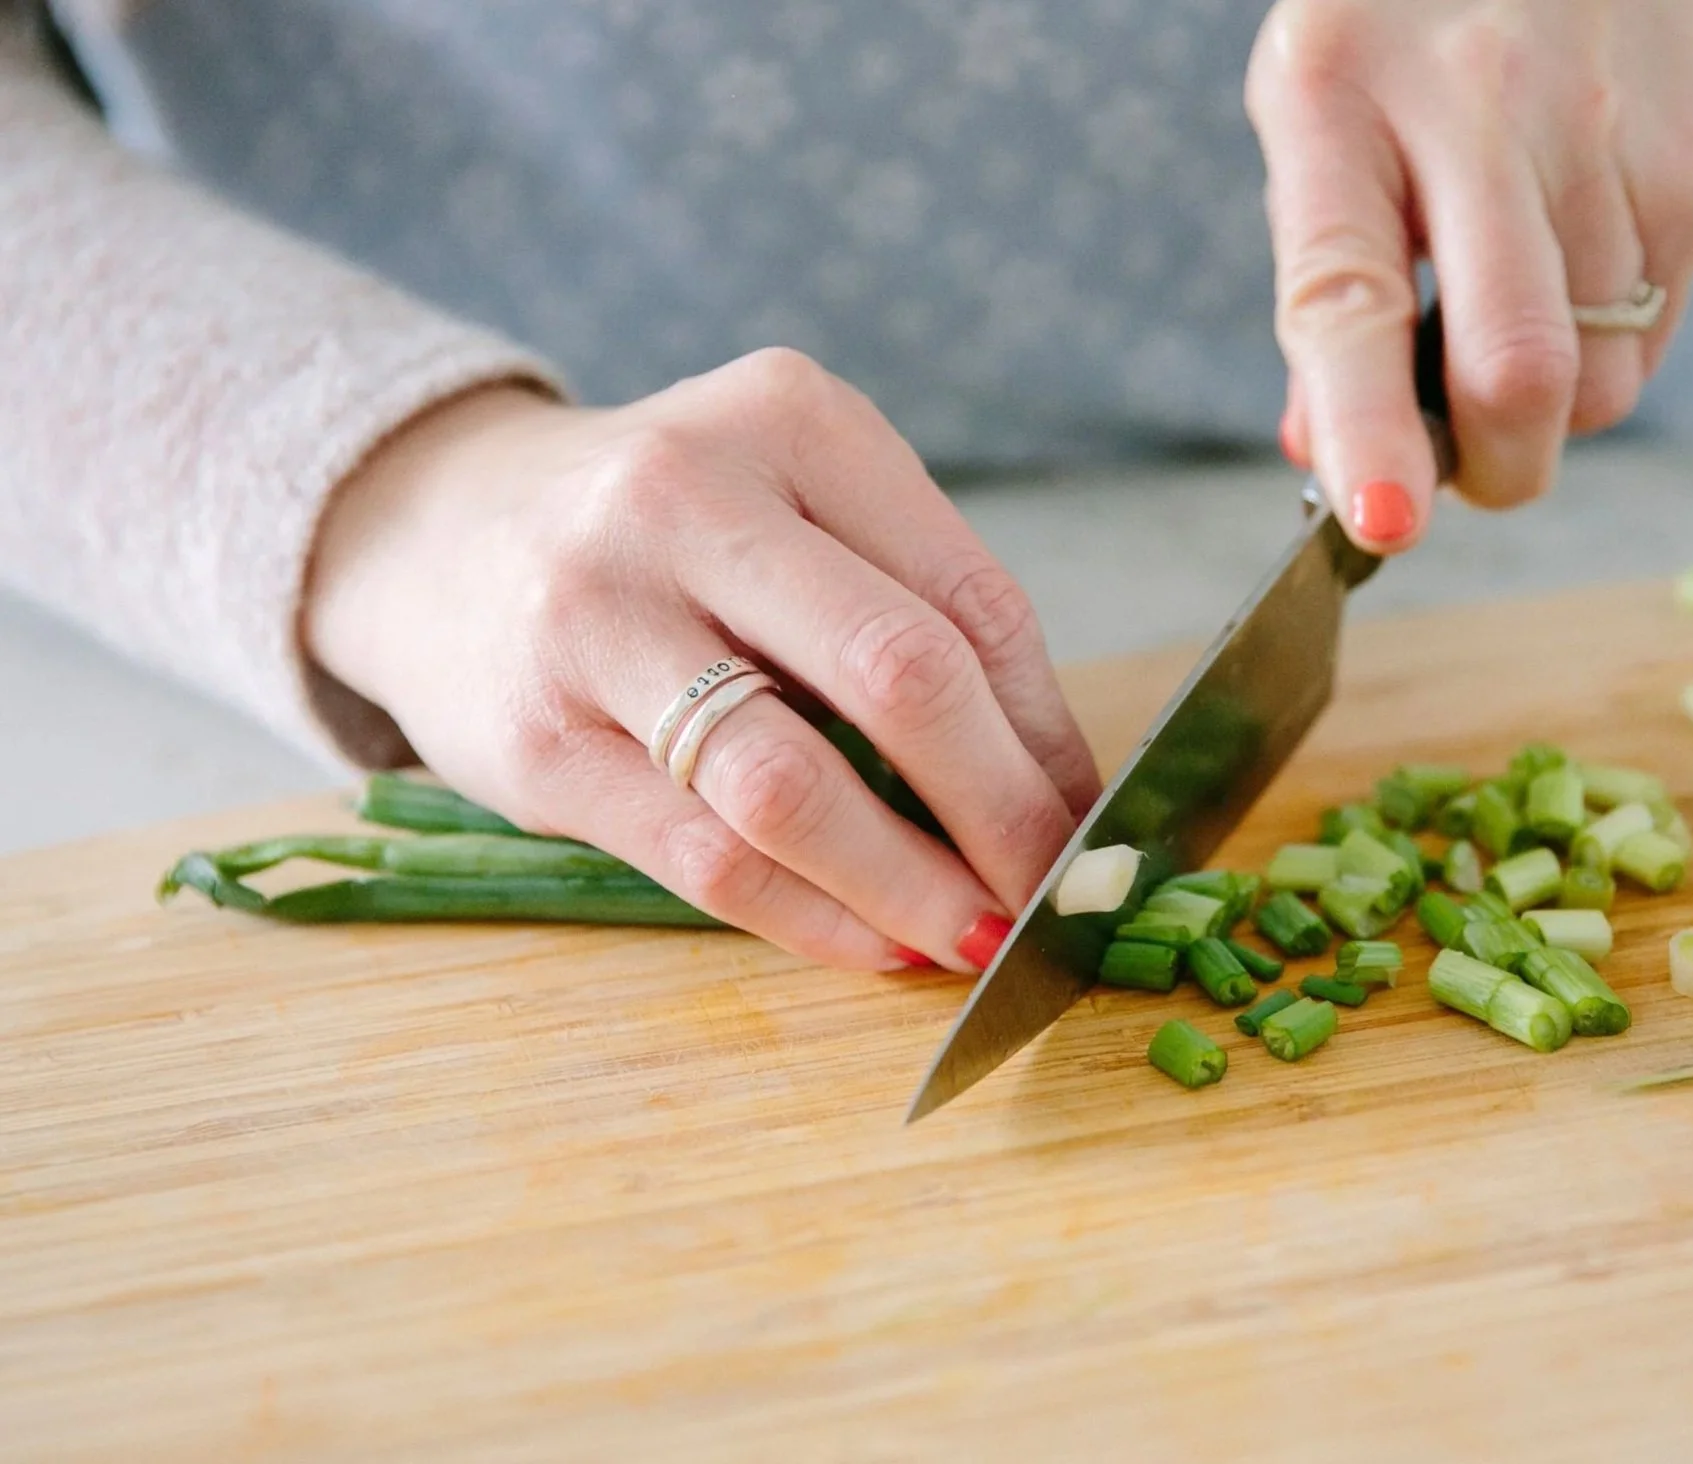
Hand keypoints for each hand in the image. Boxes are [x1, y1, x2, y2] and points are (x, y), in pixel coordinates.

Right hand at [303, 352, 1102, 970]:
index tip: (1090, 824)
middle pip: (898, 676)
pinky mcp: (534, 740)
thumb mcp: (797, 505)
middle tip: (1058, 897)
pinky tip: (875, 945)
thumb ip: (918, 614)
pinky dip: (814, 919)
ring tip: (978, 941)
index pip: (968, 600)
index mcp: (792, 420)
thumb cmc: (668, 534)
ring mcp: (596, 618)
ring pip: (793, 788)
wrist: (430, 529)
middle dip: (1005, 813)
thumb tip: (1059, 792)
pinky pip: (706, 859)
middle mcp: (688, 497)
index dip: (1048, 736)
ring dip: (911, 887)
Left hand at [1249, 0, 1692, 543]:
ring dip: (1556, 402)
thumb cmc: (1405, 38)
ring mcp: (1602, 126)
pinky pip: (1658, 332)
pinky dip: (1613, 344)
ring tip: (1516, 304)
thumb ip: (1322, 286)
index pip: (1347, 297)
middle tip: (1467, 463)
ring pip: (1603, 377)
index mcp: (1336, 97)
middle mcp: (1474, 104)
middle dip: (1496, 466)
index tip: (1383, 524)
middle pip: (1519, 366)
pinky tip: (1579, 252)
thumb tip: (1332, 459)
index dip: (1370, 429)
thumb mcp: (1319, 119)